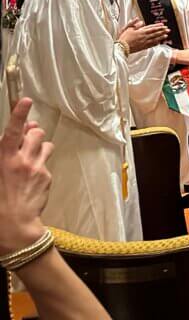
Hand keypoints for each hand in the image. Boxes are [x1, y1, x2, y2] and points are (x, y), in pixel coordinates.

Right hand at [0, 98, 52, 253]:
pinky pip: (46, 163)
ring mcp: (37, 168)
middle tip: (27, 138)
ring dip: (39, 146)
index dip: (19, 114)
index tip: (25, 100)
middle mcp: (22, 161)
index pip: (13, 131)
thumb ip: (4, 154)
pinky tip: (32, 177)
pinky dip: (40, 165)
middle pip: (35, 133)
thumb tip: (12, 141)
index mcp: (4, 159)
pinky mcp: (47, 177)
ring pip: (45, 144)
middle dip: (32, 132)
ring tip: (30, 156)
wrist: (13, 225)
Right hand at [117, 19, 168, 53]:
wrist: (121, 47)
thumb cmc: (124, 38)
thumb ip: (135, 24)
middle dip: (162, 31)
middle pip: (155, 33)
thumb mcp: (128, 28)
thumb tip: (141, 21)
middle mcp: (144, 37)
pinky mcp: (143, 47)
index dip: (158, 26)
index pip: (151, 28)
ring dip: (161, 37)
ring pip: (155, 39)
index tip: (163, 25)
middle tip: (168, 29)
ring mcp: (144, 42)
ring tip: (166, 35)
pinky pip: (151, 45)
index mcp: (141, 31)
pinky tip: (159, 42)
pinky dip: (156, 43)